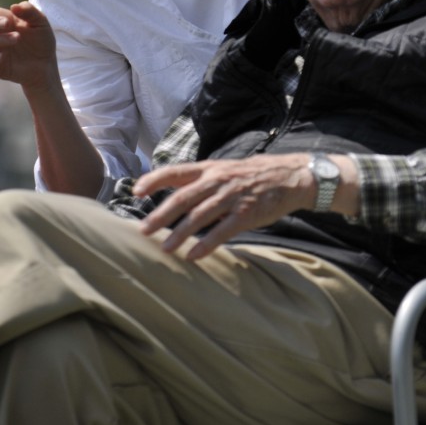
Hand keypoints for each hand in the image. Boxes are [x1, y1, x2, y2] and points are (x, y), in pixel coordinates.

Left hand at [133, 153, 315, 259]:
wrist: (289, 176)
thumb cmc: (252, 176)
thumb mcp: (224, 169)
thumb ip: (201, 181)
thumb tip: (173, 192)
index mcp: (210, 168)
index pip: (176, 171)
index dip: (154, 180)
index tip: (135, 191)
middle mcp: (218, 181)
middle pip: (183, 198)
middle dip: (161, 215)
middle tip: (143, 230)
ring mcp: (232, 197)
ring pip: (200, 216)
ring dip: (180, 234)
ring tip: (165, 248)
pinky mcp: (247, 214)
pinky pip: (222, 231)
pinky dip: (206, 244)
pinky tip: (193, 256)